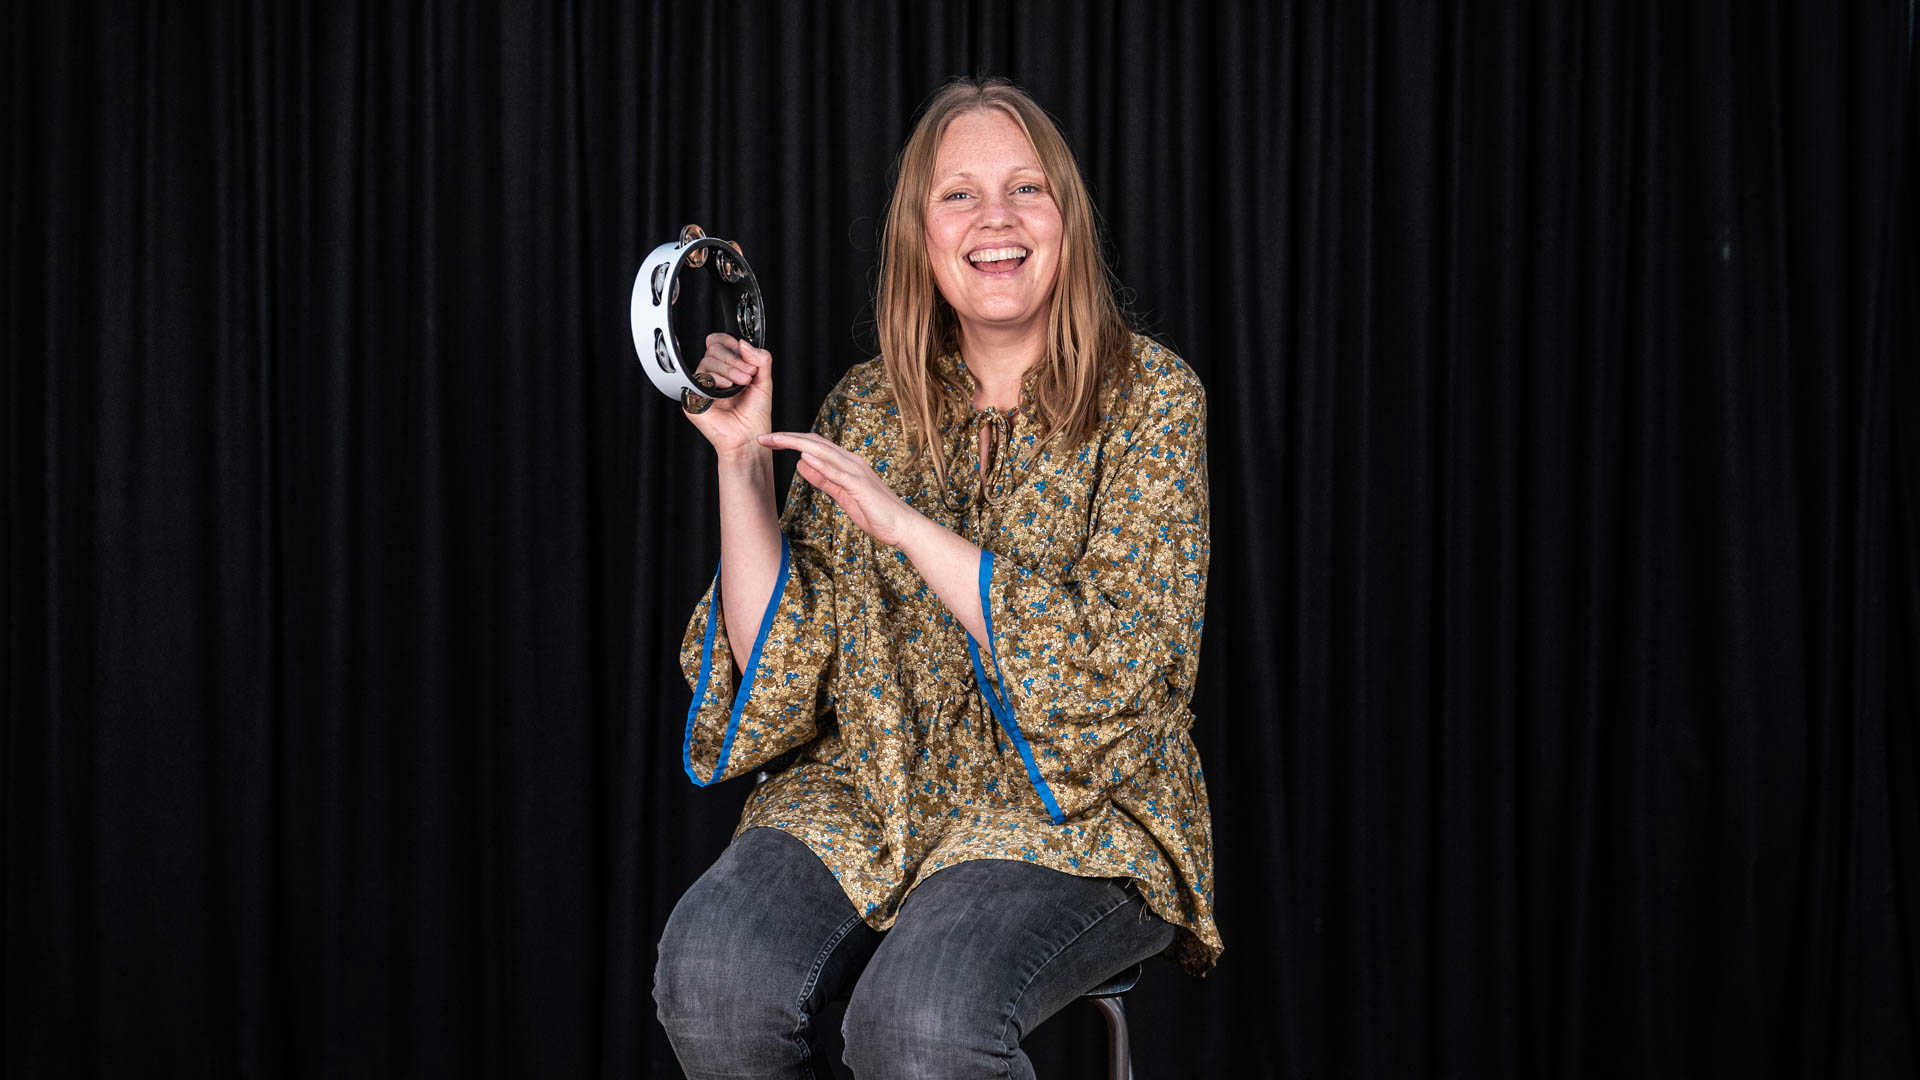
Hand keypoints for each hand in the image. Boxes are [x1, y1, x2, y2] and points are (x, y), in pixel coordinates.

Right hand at [681, 332, 772, 458]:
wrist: (749, 438)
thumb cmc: (755, 416)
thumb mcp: (764, 381)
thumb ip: (760, 359)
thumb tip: (744, 343)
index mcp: (726, 370)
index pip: (717, 344)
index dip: (728, 343)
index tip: (743, 352)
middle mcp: (712, 377)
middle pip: (713, 351)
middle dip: (734, 360)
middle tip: (749, 375)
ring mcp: (701, 387)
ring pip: (707, 362)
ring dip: (729, 370)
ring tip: (742, 383)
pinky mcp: (693, 399)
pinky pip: (698, 378)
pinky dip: (715, 379)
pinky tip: (727, 388)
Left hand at [757, 431, 920, 547]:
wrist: (901, 526)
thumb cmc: (874, 512)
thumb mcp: (841, 494)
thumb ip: (822, 479)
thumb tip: (801, 464)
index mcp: (845, 463)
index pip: (813, 445)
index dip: (789, 441)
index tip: (767, 441)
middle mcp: (850, 461)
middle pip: (814, 442)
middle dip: (786, 438)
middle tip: (761, 437)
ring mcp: (856, 471)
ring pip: (823, 451)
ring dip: (797, 444)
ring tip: (775, 440)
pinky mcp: (861, 485)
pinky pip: (838, 472)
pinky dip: (821, 463)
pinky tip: (804, 457)